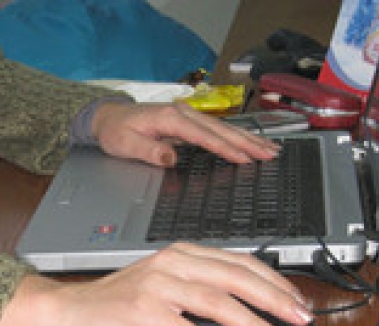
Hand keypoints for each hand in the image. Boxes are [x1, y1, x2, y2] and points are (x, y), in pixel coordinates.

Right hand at [0, 243, 312, 325]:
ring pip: (215, 301)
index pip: (239, 262)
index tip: (297, 301)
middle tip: (301, 318)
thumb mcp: (163, 284)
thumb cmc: (117, 302)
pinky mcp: (141, 310)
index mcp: (181, 254)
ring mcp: (155, 285)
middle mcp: (171, 263)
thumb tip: (247, 306)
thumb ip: (199, 286)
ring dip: (252, 324)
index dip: (273, 281)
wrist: (70, 310)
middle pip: (234, 277)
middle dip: (274, 298)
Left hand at [91, 101, 280, 165]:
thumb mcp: (126, 144)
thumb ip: (150, 151)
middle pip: (221, 129)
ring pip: (224, 127)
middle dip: (247, 143)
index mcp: (170, 118)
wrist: (107, 117)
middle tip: (270, 154)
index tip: (243, 159)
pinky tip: (249, 142)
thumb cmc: (116, 131)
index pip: (204, 136)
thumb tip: (172, 157)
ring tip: (270, 149)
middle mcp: (182, 113)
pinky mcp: (188, 120)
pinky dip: (236, 136)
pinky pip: (217, 129)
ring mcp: (187, 114)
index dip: (225, 149)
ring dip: (247, 138)